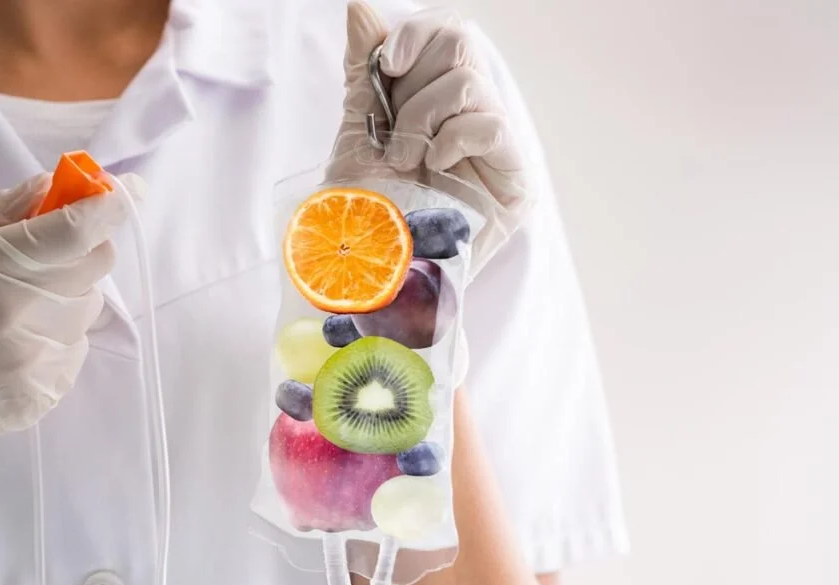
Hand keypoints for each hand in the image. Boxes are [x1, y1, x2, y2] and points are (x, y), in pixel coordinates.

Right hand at [0, 172, 144, 510]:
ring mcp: (37, 362)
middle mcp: (22, 318)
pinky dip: (58, 335)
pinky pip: (78, 346)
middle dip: (83, 248)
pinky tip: (15, 344)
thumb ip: (1, 210)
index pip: (77, 231)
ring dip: (67, 295)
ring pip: (90, 306)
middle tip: (46, 254)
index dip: (112, 204)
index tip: (129, 189)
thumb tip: (55, 185)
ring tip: (14, 309)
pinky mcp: (47, 395)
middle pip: (96, 264)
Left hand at [330, 1, 529, 274]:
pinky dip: (453, 140)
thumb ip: (363, 69)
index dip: (416, 36)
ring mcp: (495, 149)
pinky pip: (492, 125)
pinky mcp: (514, 181)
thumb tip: (360, 6)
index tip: (385, 66)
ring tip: (405, 161)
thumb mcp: (356, 130)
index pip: (446, 35)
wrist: (366, 272)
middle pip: (460, 46)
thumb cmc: (359, 209)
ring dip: (422, 118)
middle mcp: (470, 118)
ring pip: (470, 82)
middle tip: (393, 136)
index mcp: (436, 100)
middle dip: (412, 87)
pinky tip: (434, 168)